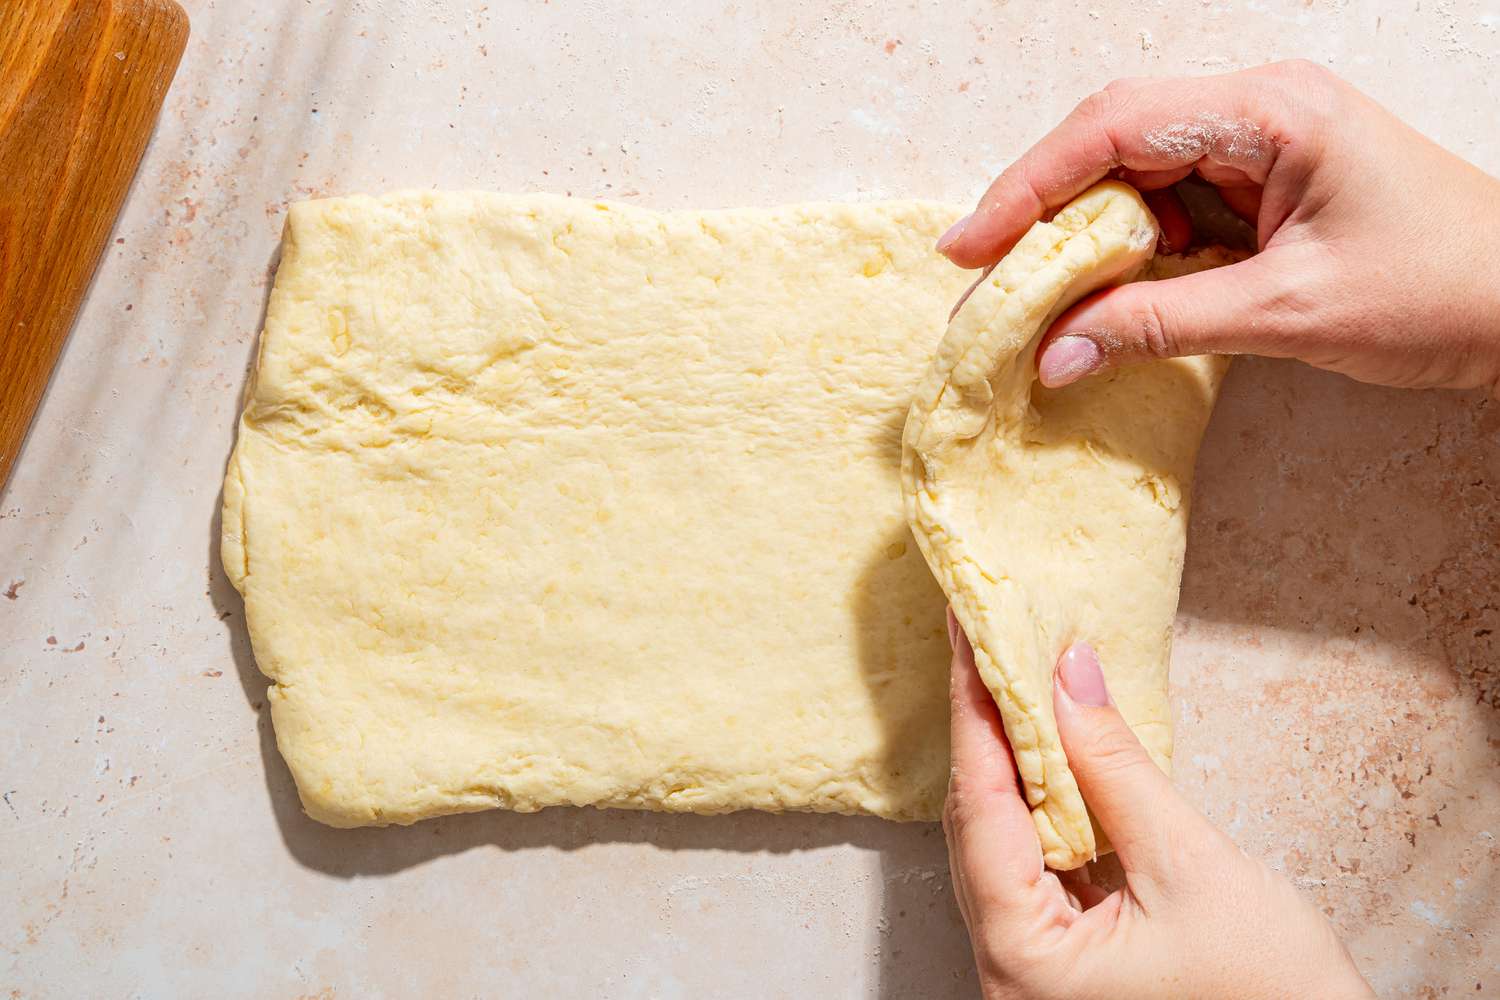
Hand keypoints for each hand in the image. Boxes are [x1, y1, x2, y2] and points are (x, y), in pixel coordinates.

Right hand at [936, 60, 1499, 394]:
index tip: (967, 247)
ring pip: (1131, 183)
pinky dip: (1127, 261)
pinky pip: (1167, 214)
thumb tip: (1054, 354)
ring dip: (1081, 246)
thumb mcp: (1289, 312)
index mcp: (1269, 111)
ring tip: (1035, 309)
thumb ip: (1160, 326)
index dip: (1027, 187)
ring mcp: (1257, 150)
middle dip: (1042, 219)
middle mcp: (1255, 113)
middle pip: (1109, 147)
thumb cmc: (1442, 291)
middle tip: (985, 289)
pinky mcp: (1261, 191)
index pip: (1113, 129)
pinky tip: (1101, 305)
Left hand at [943, 610, 1372, 998]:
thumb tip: (1068, 677)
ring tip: (1015, 682)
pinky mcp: (1064, 961)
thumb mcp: (1190, 865)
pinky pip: (1035, 867)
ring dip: (1014, 766)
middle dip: (988, 733)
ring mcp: (1034, 970)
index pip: (979, 810)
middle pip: (980, 827)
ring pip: (1004, 844)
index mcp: (1024, 960)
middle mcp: (1010, 972)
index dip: (973, 715)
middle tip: (986, 644)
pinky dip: (1043, 808)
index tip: (966, 638)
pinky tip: (1051, 751)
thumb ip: (1117, 766)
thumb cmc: (1274, 994)